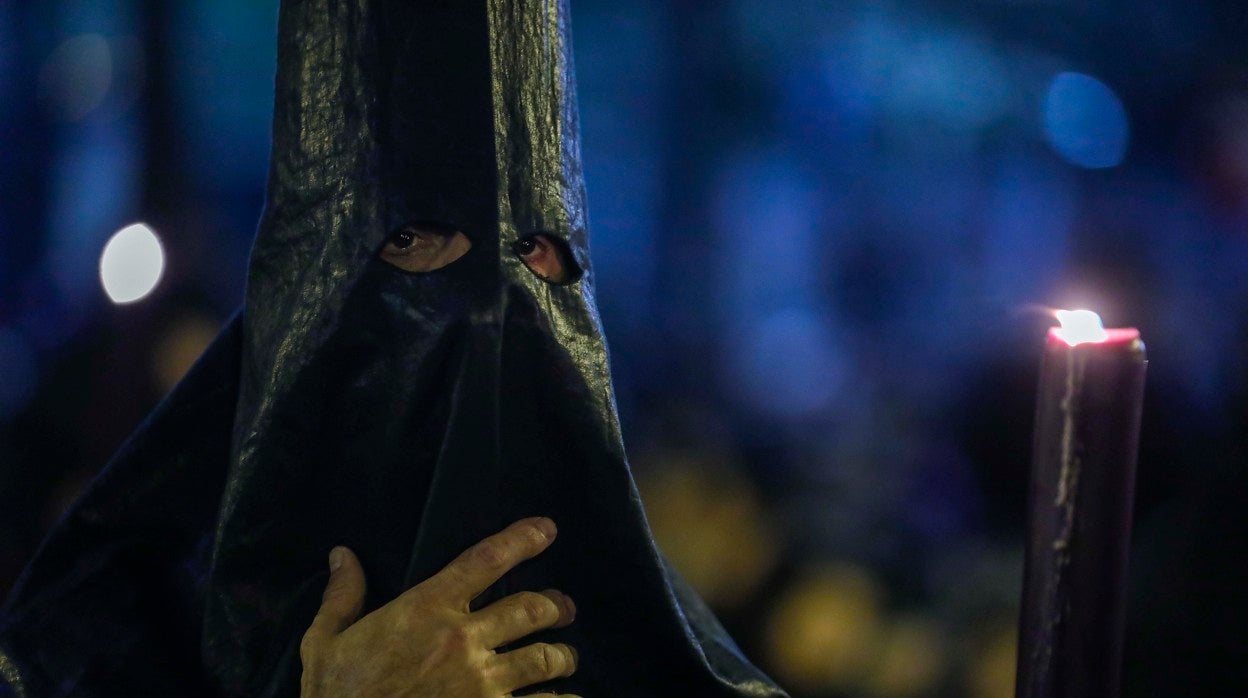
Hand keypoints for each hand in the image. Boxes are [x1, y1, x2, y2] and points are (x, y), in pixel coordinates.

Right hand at [300, 517, 580, 696]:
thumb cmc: (336, 695)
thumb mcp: (325, 642)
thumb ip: (342, 597)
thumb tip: (342, 554)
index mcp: (426, 610)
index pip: (485, 561)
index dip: (521, 540)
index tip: (546, 529)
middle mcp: (463, 640)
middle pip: (530, 609)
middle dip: (555, 606)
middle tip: (564, 608)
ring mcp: (481, 683)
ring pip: (544, 658)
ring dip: (562, 656)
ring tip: (566, 657)